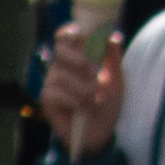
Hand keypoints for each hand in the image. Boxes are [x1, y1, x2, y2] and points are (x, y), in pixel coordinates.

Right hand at [37, 17, 122, 160]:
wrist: (101, 133)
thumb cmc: (107, 105)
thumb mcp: (117, 81)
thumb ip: (114, 59)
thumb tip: (114, 36)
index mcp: (77, 57)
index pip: (66, 36)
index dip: (70, 31)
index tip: (82, 35)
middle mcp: (62, 67)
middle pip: (59, 49)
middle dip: (76, 57)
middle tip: (92, 70)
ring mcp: (52, 83)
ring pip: (59, 75)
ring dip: (81, 88)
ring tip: (93, 99)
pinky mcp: (47, 100)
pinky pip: (55, 93)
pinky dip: (72, 100)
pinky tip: (81, 108)